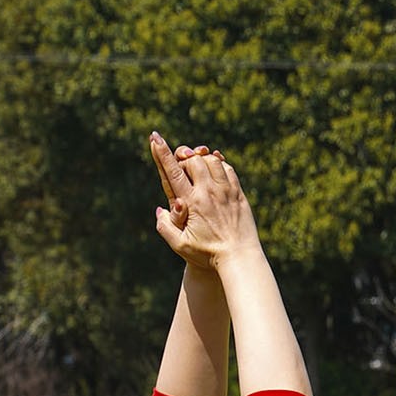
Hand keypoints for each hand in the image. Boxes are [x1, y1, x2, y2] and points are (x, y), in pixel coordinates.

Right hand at [150, 132, 260, 266]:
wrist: (240, 259)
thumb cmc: (208, 255)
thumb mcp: (180, 245)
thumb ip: (165, 226)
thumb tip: (160, 210)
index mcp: (193, 203)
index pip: (174, 172)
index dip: (162, 153)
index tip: (155, 137)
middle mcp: (210, 193)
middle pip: (194, 160)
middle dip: (184, 156)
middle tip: (180, 160)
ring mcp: (227, 192)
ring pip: (213, 161)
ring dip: (202, 159)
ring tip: (196, 166)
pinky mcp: (239, 195)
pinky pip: (228, 171)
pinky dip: (219, 165)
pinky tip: (214, 171)